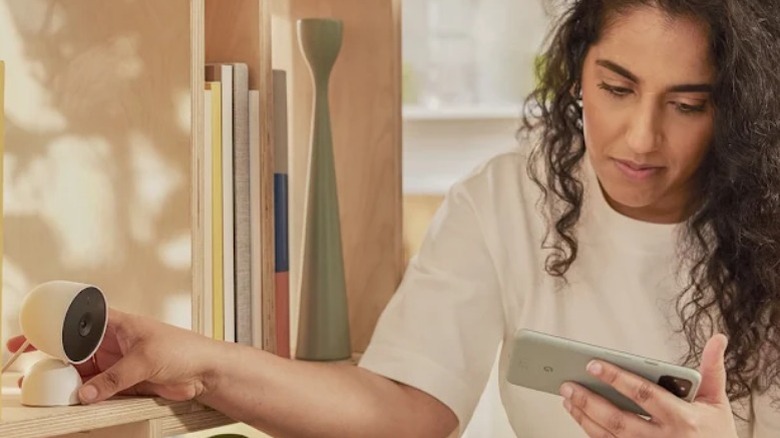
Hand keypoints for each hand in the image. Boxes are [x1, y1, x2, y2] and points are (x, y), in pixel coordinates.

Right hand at [7, 308, 217, 403]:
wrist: (205, 370)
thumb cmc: (184, 349)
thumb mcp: (146, 359)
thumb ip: (115, 377)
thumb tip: (86, 392)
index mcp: (117, 323)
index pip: (79, 320)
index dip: (53, 324)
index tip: (30, 333)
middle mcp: (112, 342)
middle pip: (73, 347)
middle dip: (48, 354)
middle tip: (24, 364)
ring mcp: (115, 362)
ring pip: (80, 370)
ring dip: (62, 378)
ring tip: (39, 386)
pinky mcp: (121, 382)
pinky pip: (94, 388)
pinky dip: (81, 394)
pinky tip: (68, 399)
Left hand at [559, 334, 737, 437]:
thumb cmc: (715, 435)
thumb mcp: (717, 403)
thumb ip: (712, 370)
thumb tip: (717, 339)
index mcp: (683, 418)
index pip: (644, 394)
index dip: (617, 378)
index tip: (593, 363)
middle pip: (619, 419)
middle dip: (589, 400)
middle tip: (568, 383)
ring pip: (609, 435)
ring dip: (584, 416)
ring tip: (567, 397)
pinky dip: (591, 431)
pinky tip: (579, 416)